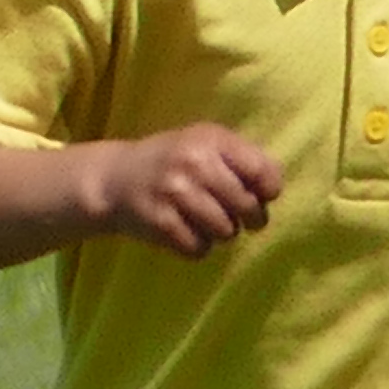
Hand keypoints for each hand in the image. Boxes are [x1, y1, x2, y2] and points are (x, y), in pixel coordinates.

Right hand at [86, 124, 281, 257]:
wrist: (114, 179)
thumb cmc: (172, 161)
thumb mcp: (205, 144)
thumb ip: (241, 159)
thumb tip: (273, 191)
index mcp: (212, 139)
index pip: (261, 171)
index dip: (269, 190)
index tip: (262, 196)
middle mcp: (194, 163)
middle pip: (247, 207)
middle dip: (250, 218)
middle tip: (239, 217)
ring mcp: (175, 193)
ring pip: (225, 231)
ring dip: (221, 233)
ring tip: (206, 221)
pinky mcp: (160, 223)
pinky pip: (199, 249)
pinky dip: (197, 247)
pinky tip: (186, 231)